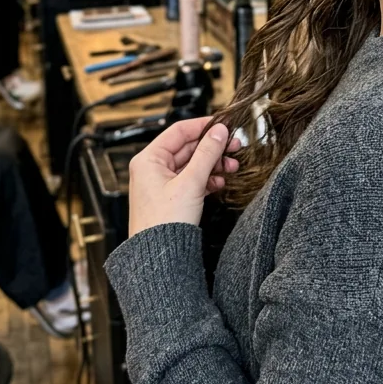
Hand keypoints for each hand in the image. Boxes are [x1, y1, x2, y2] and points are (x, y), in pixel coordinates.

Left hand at [127, 118, 240, 237]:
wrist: (158, 258)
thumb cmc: (163, 222)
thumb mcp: (191, 182)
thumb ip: (207, 153)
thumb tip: (219, 131)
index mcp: (149, 159)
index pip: (178, 131)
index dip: (203, 126)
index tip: (223, 125)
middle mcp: (152, 169)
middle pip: (187, 148)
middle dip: (212, 148)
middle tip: (233, 146)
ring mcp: (161, 184)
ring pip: (191, 165)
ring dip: (212, 164)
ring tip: (231, 166)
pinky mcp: (170, 198)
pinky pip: (191, 180)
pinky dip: (206, 179)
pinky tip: (220, 182)